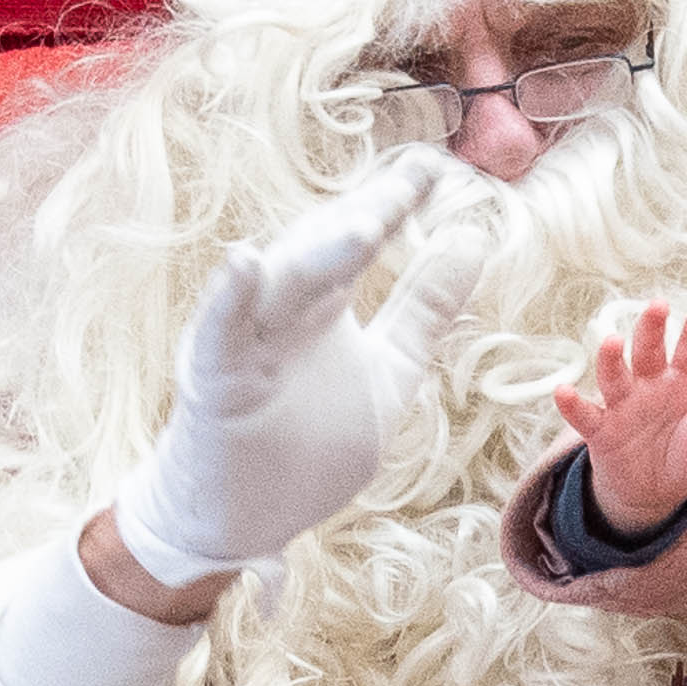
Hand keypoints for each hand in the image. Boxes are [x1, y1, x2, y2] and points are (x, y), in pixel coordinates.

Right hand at [99, 151, 508, 593]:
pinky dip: (228, 299)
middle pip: (326, 250)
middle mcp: (285, 314)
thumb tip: (473, 240)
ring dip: (317, 252)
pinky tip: (244, 262)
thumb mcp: (388, 371)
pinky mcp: (213, 385)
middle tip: (417, 174)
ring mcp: (247, 345)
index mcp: (324, 307)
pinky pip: (218, 335)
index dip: (396, 202)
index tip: (438, 164)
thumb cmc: (305, 445)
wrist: (237, 520)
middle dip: (368, 213)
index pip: (361, 242)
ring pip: (280, 284)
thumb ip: (425, 309)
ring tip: (366, 224)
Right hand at [562, 296, 686, 539]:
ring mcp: (622, 405)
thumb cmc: (683, 457)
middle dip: (651, 329)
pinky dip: (572, 404)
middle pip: (648, 352)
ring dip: (611, 359)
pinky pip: (584, 415)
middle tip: (657, 305)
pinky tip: (563, 392)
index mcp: (682, 385)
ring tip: (612, 342)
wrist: (649, 491)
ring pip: (614, 376)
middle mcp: (650, 386)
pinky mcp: (599, 430)